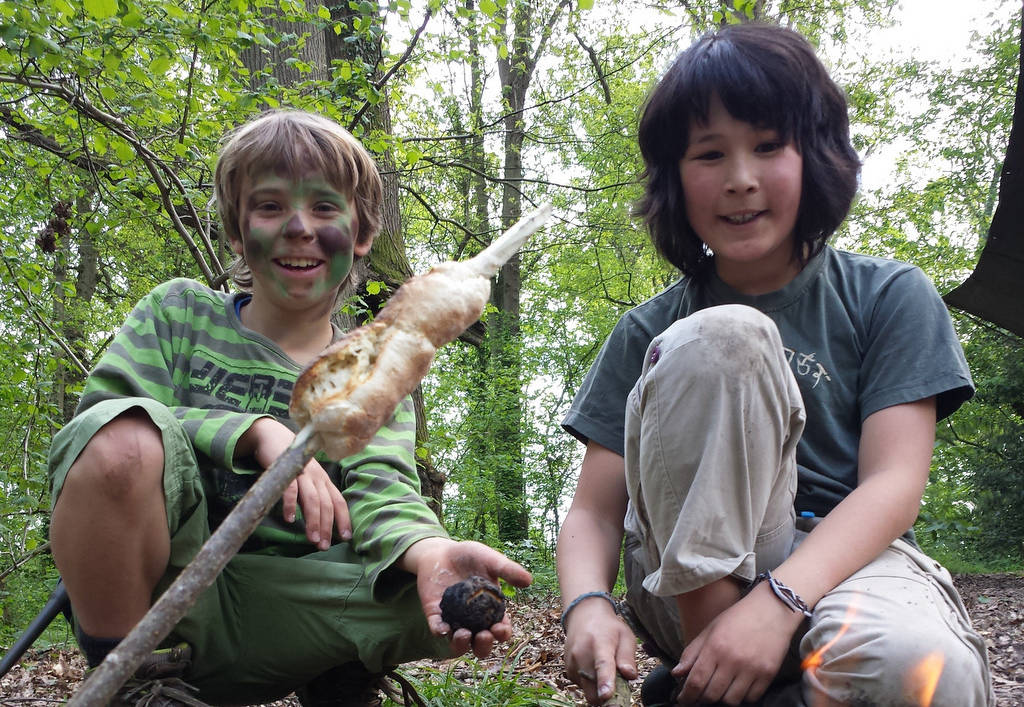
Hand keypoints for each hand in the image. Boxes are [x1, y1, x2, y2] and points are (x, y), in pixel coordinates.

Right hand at [238, 417, 351, 549]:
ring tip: (312, 539)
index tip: (346, 537)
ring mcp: (303, 473)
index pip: (339, 502)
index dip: (344, 519)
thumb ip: (313, 499)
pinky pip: (290, 489)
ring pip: (312, 499)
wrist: (274, 438)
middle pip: (326, 504)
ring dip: (313, 521)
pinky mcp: (286, 470)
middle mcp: (318, 477)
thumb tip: (320, 523)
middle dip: (327, 527)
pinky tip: (289, 519)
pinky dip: (290, 504)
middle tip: (323, 546)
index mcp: (324, 481)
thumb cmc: (292, 466)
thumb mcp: (307, 481)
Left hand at [400, 537, 531, 658]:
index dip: (502, 634)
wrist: (442, 551)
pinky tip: (443, 628)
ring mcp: (454, 620)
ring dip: (462, 645)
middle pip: (480, 645)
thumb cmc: (470, 556)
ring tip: (464, 634)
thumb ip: (507, 569)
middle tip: (484, 635)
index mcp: (491, 611)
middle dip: (484, 646)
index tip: (499, 628)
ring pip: (459, 643)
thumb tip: (528, 581)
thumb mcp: (490, 560)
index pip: (500, 630)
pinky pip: (438, 629)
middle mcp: (474, 621)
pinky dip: (441, 631)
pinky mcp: (435, 616)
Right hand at [563, 598, 637, 703]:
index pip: (602, 664)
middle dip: (606, 694)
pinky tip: (594, 668)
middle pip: (592, 687)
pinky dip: (591, 683)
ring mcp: (572, 663)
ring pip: (588, 691)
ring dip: (598, 688)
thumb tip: (630, 675)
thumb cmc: (609, 627)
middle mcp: (581, 653)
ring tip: (605, 670)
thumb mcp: (625, 635)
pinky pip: (582, 686)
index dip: (605, 681)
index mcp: (600, 642)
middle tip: (618, 683)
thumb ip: (628, 656)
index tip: (606, 695)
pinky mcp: (568, 671)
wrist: (583, 616)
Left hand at [672, 584, 800, 704]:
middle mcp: (732, 660)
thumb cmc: (738, 618)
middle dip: (702, 698)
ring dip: (722, 698)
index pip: (696, 681)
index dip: (687, 695)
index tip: (683, 699)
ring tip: (721, 689)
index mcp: (715, 647)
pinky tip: (739, 686)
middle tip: (701, 694)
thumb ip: (692, 652)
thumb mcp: (710, 629)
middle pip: (712, 695)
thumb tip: (677, 673)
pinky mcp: (768, 674)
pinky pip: (751, 698)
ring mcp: (752, 669)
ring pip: (731, 700)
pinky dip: (743, 696)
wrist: (772, 610)